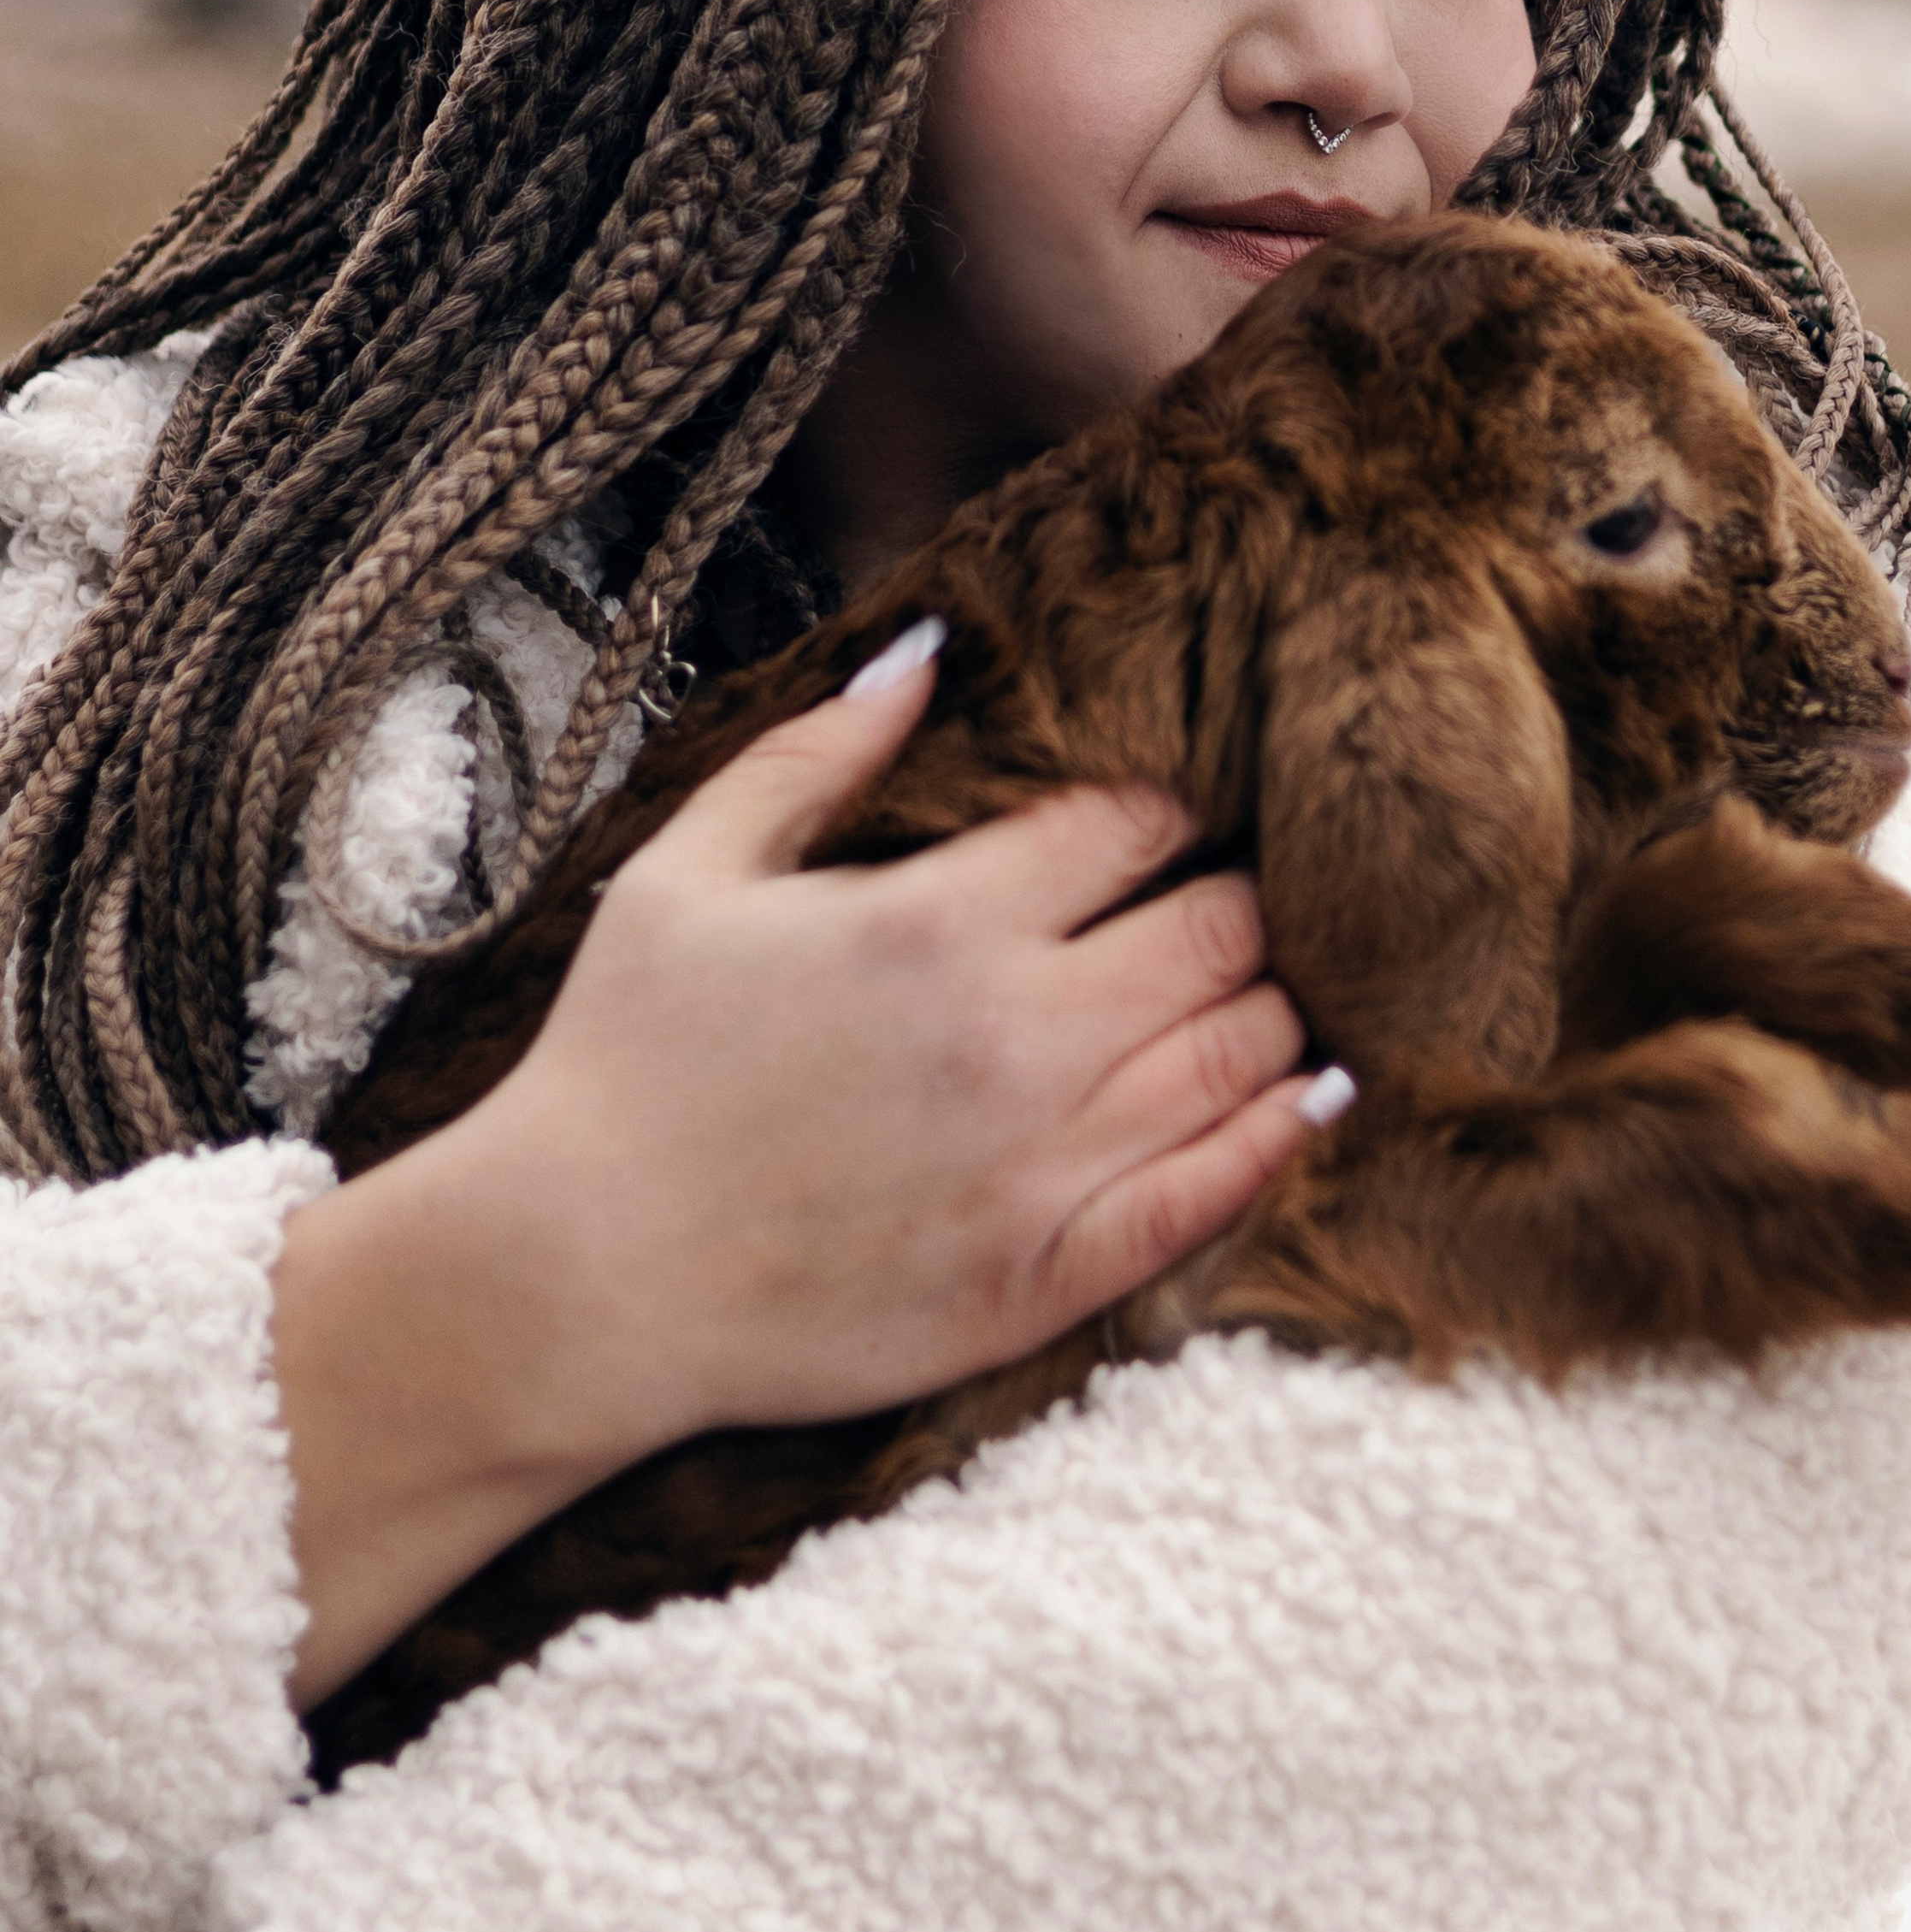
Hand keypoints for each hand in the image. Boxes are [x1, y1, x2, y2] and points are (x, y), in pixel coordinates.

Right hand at [274, 630, 1318, 1702]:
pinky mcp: (1050, 1275)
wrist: (580, 1279)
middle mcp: (1018, 1033)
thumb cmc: (625, 1063)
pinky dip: (1281, 1135)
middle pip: (1221, 930)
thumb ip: (818, 754)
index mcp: (939, 919)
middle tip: (1221, 902)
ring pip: (1246, 1051)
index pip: (1135, 822)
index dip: (1163, 808)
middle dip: (1237, 901)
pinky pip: (1218, 1193)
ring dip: (1270, 1007)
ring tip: (1257, 989)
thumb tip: (929, 652)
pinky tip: (1310, 1096)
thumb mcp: (689, 872)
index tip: (1156, 821)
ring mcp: (1046, 1163)